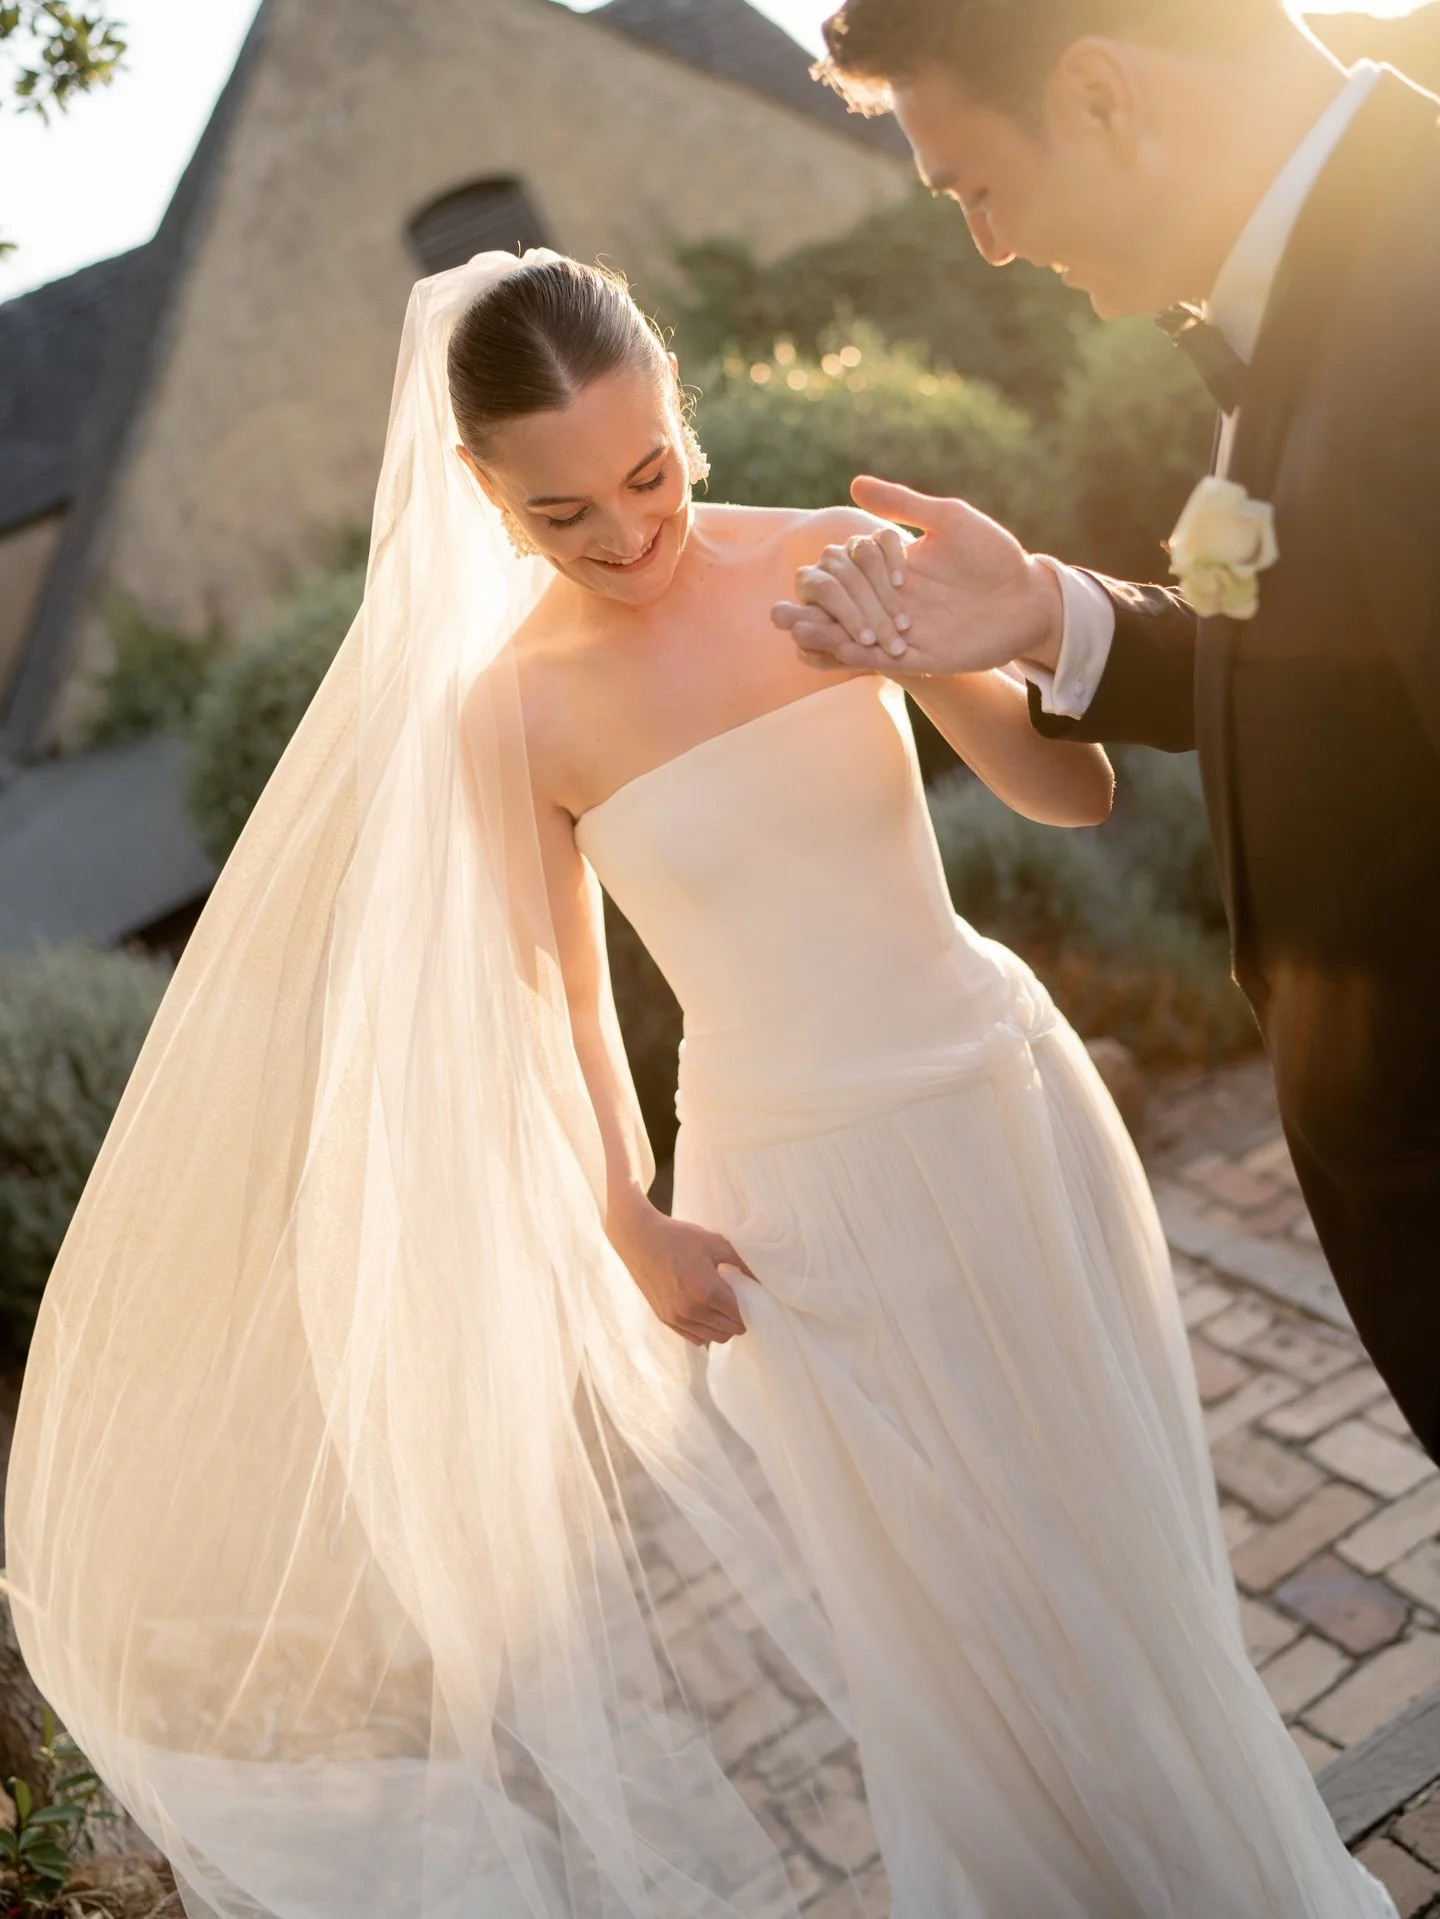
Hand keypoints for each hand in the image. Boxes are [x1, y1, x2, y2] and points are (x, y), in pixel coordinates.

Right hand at [608, 1201, 753, 1346]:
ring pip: (712, 1338)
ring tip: (723, 1308)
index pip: (740, 1316)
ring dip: (722, 1328)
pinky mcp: (665, 1319)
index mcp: (707, 1291)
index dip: (751, 1310)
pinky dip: (705, 1331)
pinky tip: (706, 1313)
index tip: (753, 1299)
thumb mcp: (716, 1243)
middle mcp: (691, 1310)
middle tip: (740, 1303)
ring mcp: (676, 1317)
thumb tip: (763, 1278)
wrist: (638, 1238)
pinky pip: (694, 1337)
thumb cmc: (679, 1237)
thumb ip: (743, 1262)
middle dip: (739, 1320)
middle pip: (728, 1332)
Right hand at [772, 477, 1063, 679]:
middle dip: (817, 610)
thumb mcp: (949, 520)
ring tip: (794, 631)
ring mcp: (906, 632)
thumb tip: (855, 482)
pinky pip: (882, 659)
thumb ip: (903, 505)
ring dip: (825, 635)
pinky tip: (839, 648)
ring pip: (855, 636)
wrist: (1031, 596)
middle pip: (844, 608)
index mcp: (895, 572)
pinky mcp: (924, 658)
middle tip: (781, 613)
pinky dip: (858, 655)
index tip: (825, 564)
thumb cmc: (994, 555)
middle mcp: (895, 604)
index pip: (850, 573)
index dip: (838, 573)